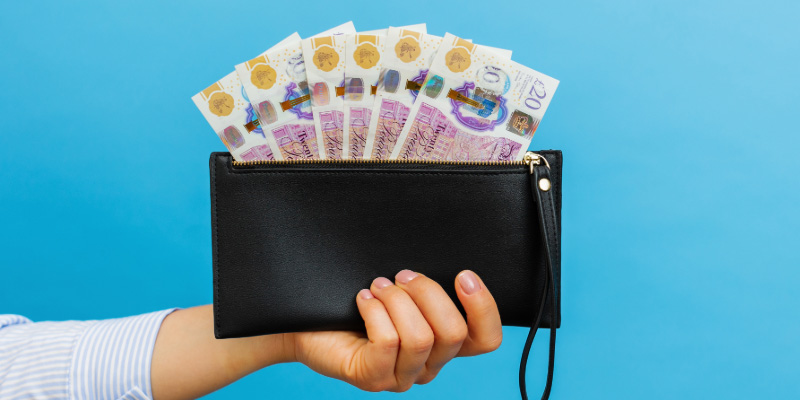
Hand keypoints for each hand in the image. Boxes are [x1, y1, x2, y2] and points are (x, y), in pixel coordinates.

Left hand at [287, 269, 502, 391]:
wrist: (306, 320)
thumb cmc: (356, 300)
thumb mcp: (401, 288)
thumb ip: (428, 285)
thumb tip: (450, 264)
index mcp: (443, 343)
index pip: (487, 339)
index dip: (484, 307)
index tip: (463, 274)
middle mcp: (428, 365)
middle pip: (453, 333)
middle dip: (427, 292)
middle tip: (401, 275)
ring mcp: (401, 376)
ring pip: (420, 338)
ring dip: (397, 300)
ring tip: (376, 286)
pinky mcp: (372, 378)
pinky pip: (387, 342)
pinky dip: (375, 310)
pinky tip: (362, 299)